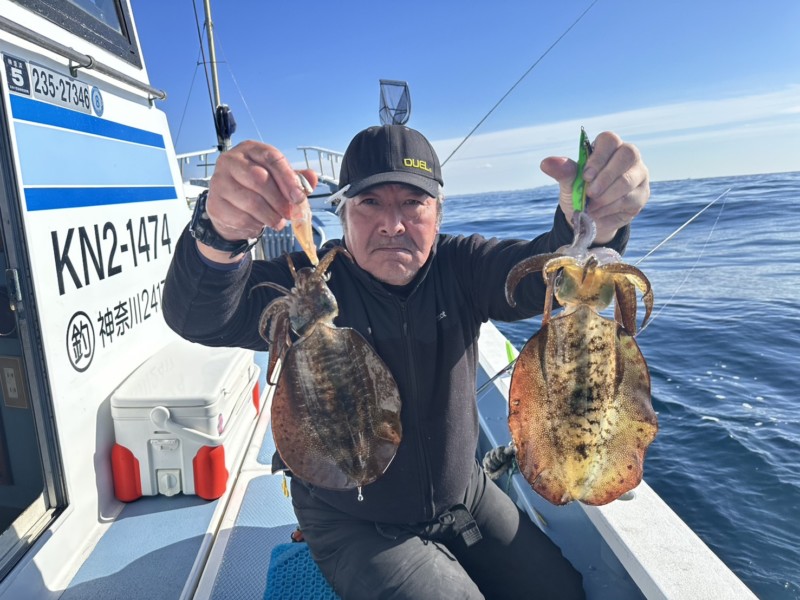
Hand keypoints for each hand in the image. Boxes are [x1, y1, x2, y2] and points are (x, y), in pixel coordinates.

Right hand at [198, 140, 317, 261]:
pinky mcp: (214, 203)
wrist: (230, 211)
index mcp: (250, 150)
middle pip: (259, 179)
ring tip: (278, 222)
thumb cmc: (256, 190)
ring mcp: (219, 181)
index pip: (271, 158)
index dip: (288, 178)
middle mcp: (230, 161)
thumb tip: (312, 177)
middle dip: (279, 200)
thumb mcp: (278, 181)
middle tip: (290, 214)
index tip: (299, 197)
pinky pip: (241, 217)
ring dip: (270, 216)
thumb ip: (295, 179)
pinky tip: (259, 224)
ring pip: (251, 201)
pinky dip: (255, 225)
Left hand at [540, 131, 648, 244]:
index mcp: (607, 148)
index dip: (598, 157)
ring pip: (629, 179)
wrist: (588, 220)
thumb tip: (546, 162)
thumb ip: (563, 172)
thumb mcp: (568, 184)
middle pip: (627, 154)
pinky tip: (599, 212)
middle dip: (606, 176)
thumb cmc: (579, 194)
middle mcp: (627, 156)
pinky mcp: (642, 194)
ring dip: (607, 195)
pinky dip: (611, 208)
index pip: (609, 140)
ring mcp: (638, 174)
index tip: (585, 176)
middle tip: (590, 193)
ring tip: (591, 206)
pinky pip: (630, 198)